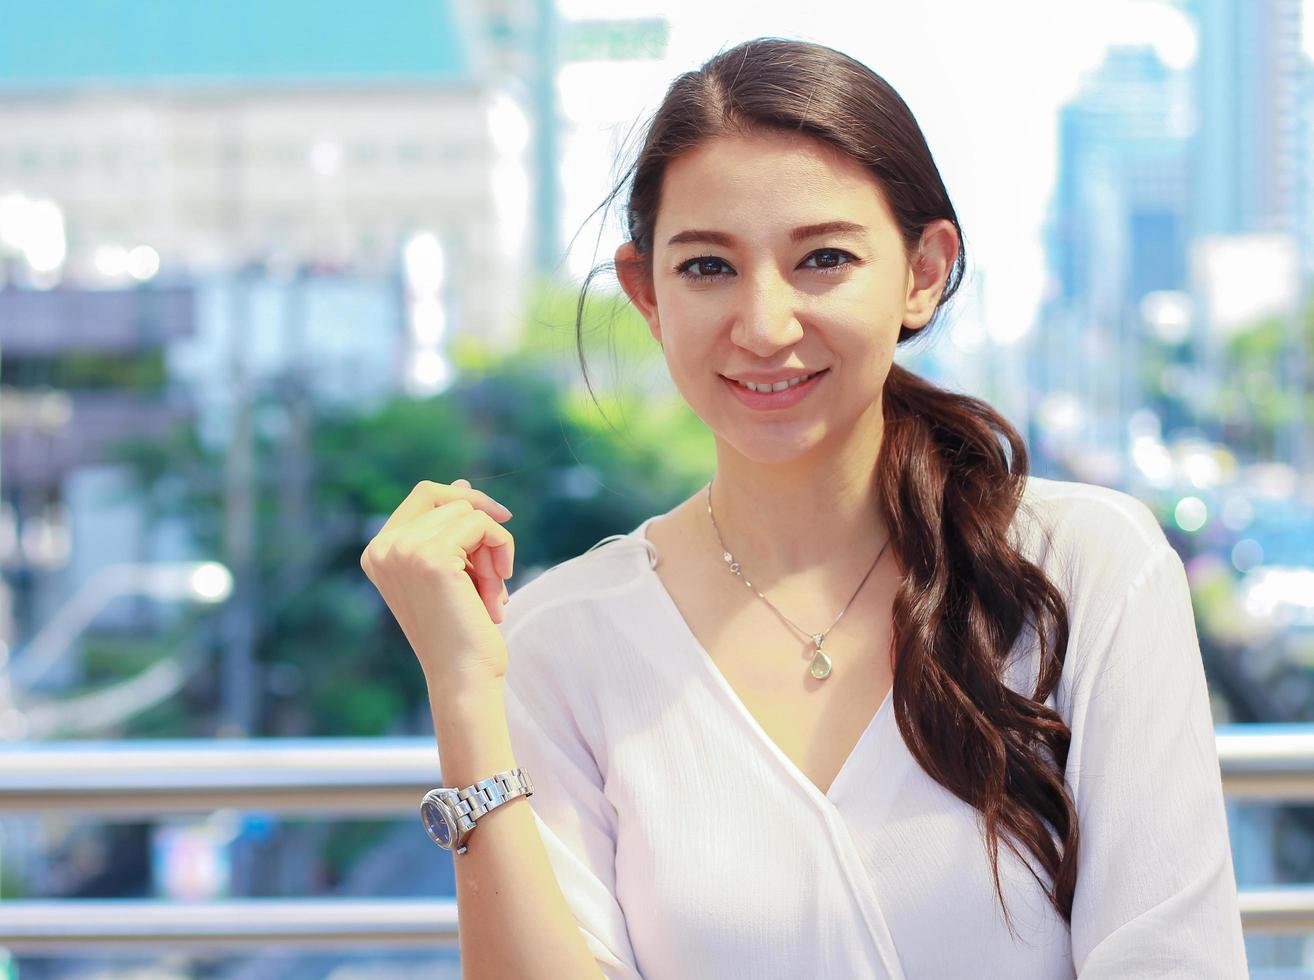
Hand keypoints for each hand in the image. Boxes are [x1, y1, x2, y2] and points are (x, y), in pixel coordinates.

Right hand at [360, 478, 514, 691]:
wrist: (463, 678)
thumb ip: (450, 530)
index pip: (425, 494)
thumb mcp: (453, 572)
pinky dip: (503, 551)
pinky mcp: (431, 557)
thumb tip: (463, 485)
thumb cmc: (461, 632)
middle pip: (449, 498)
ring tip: (491, 594)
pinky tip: (497, 591)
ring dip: (493, 551)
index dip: (465, 500)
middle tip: (496, 574)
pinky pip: (483, 524)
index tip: (500, 519)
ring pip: (469, 511)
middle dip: (482, 531)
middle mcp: (383, 548)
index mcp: (378, 552)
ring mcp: (403, 550)